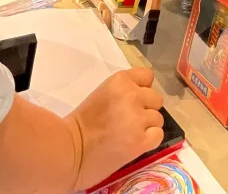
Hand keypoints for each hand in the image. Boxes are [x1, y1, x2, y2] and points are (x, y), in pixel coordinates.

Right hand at [66, 68, 163, 190]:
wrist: (69, 150)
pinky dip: (149, 140)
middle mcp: (132, 96)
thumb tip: (144, 96)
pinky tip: (134, 143)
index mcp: (120, 81)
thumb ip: (124, 92)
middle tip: (129, 120)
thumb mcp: (103, 94)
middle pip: (156, 98)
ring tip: (128, 134)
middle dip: (146, 109)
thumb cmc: (81, 124)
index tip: (132, 100)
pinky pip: (158, 135)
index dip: (142, 89)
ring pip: (158, 118)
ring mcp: (137, 118)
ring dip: (147, 126)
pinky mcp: (141, 140)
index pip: (147, 76)